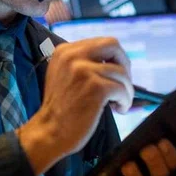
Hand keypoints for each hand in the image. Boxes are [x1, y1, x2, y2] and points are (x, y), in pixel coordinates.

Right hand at [17, 37, 132, 175]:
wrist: (50, 132)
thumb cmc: (61, 108)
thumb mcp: (65, 74)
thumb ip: (83, 62)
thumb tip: (114, 59)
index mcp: (65, 50)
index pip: (101, 43)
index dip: (114, 58)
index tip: (114, 75)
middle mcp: (73, 56)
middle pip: (114, 46)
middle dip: (124, 65)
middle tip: (123, 84)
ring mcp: (84, 71)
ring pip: (121, 72)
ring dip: (126, 89)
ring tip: (120, 103)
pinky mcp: (96, 87)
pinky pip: (122, 89)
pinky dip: (125, 100)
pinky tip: (119, 109)